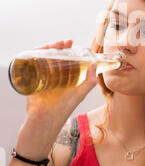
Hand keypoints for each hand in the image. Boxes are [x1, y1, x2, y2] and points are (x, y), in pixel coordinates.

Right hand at [16, 40, 97, 159]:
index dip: (69, 51)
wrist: (42, 123)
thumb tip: (94, 65)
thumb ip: (89, 82)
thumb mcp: (78, 96)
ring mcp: (40, 78)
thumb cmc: (61, 112)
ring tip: (54, 45)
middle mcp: (52, 78)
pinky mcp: (30, 81)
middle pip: (53, 57)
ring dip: (47, 49)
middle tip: (64, 42)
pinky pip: (30, 65)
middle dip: (58, 47)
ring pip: (42, 59)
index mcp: (64, 80)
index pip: (65, 60)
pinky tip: (40, 51)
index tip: (72, 44)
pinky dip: (34, 56)